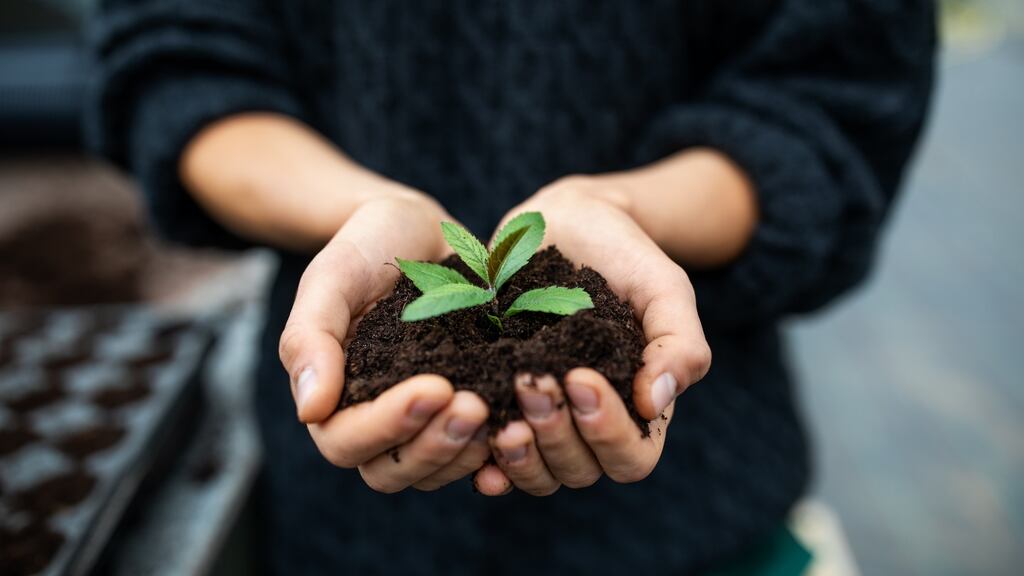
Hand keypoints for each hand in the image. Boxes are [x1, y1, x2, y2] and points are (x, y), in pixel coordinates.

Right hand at [279, 192, 491, 492]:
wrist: (418, 228)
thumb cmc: (366, 246)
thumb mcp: (331, 277)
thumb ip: (310, 338)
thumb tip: (310, 411)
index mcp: (333, 396)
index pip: (346, 442)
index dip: (388, 426)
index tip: (435, 387)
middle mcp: (374, 419)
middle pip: (391, 471)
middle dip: (434, 446)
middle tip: (475, 406)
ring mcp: (420, 421)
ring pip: (434, 470)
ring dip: (465, 452)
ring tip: (501, 413)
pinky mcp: (462, 409)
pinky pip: (474, 453)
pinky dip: (496, 450)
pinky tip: (523, 424)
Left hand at [474, 176, 711, 495]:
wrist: (567, 222)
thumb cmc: (624, 255)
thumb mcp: (664, 287)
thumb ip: (679, 343)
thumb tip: (657, 403)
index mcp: (638, 410)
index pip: (631, 457)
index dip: (607, 431)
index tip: (581, 377)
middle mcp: (589, 426)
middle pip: (579, 470)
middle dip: (555, 433)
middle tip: (531, 380)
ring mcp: (542, 420)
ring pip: (536, 473)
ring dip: (519, 454)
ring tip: (498, 415)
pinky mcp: (498, 404)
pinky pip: (490, 457)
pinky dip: (482, 459)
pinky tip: (470, 434)